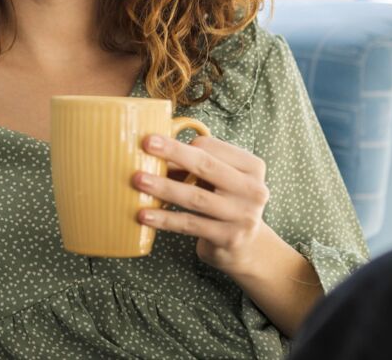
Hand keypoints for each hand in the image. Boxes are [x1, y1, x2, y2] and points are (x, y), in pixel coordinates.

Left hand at [131, 134, 270, 274]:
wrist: (247, 247)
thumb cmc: (225, 203)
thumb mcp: (220, 180)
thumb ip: (196, 165)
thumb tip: (154, 148)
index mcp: (252, 167)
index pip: (212, 148)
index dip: (181, 145)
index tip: (154, 143)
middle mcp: (254, 189)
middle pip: (206, 166)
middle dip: (174, 153)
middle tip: (147, 144)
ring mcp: (243, 215)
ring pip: (196, 197)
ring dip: (164, 187)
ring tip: (138, 180)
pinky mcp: (230, 238)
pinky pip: (190, 224)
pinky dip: (165, 219)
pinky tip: (144, 214)